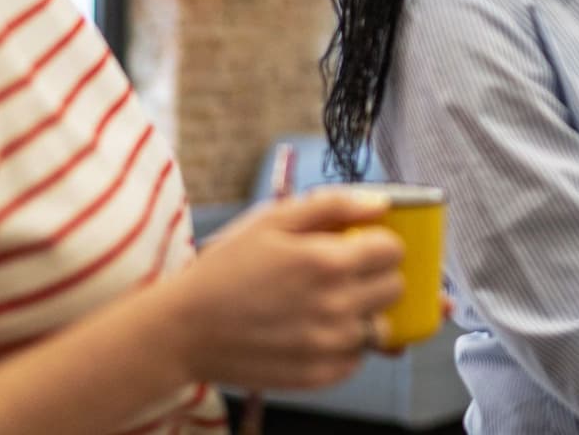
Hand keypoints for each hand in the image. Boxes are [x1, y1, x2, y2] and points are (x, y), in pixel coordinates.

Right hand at [160, 188, 407, 388]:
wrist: (184, 330)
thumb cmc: (225, 270)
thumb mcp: (272, 221)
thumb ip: (332, 205)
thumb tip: (380, 204)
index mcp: (328, 262)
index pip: (393, 250)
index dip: (381, 243)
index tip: (364, 245)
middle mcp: (337, 306)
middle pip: (394, 288)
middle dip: (377, 275)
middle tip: (345, 273)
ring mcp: (330, 345)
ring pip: (381, 325)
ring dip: (364, 312)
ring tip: (328, 304)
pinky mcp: (320, 375)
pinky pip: (358, 357)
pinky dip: (347, 345)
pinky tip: (316, 330)